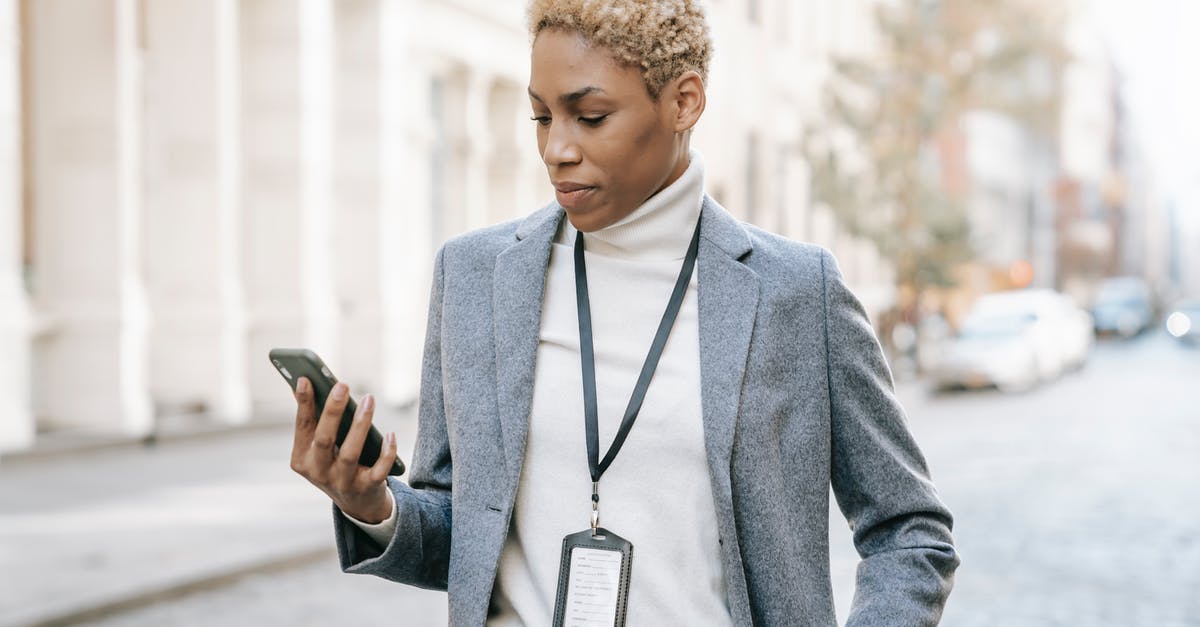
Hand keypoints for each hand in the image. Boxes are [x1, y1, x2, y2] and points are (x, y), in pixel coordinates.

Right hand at [289, 377, 397, 523]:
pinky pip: (378, 470)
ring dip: (360, 425)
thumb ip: (313, 419)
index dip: (303, 403)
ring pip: (350, 453)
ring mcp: (342, 482)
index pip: (303, 427)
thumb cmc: (335, 463)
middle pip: (324, 439)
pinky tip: (390, 434)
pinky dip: (386, 452)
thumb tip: (304, 383)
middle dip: (333, 411)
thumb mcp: (318, 447)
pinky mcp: (366, 488)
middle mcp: (319, 472)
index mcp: (302, 459)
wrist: (357, 503)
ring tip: (369, 399)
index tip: (306, 379)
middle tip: (342, 385)